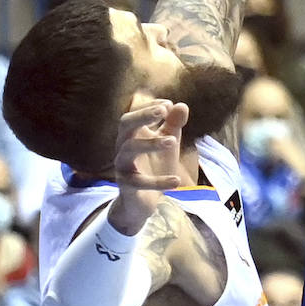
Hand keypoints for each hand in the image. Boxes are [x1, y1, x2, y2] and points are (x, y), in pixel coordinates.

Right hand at [109, 97, 188, 231]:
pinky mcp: (126, 185)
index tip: (168, 104)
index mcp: (133, 133)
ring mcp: (122, 165)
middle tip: (163, 111)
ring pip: (129, 149)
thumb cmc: (154, 165)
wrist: (142, 200)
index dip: (150, 106)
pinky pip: (139, 182)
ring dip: (151, 143)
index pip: (136, 112)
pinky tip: (177, 180)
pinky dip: (158, 181)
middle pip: (125, 124)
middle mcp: (123, 146)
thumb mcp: (168, 143)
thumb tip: (182, 105)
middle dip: (143, 115)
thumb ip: (174, 124)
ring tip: (173, 141)